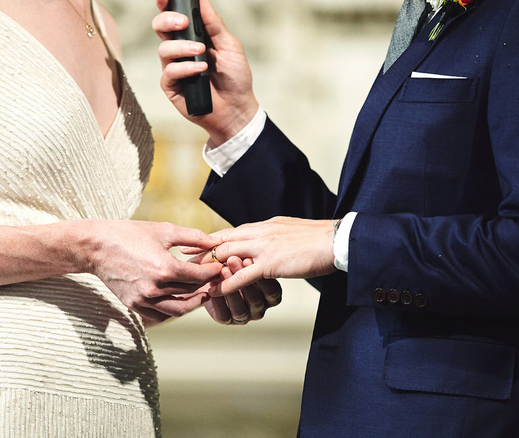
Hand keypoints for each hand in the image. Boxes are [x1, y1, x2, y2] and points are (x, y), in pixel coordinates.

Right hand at [85, 220, 222, 322]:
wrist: (96, 246)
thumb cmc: (130, 234)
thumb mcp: (164, 230)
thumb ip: (193, 237)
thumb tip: (215, 243)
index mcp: (165, 268)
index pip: (199, 276)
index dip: (213, 272)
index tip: (218, 266)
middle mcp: (155, 288)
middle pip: (191, 292)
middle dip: (206, 285)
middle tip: (214, 279)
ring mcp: (144, 299)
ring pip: (178, 309)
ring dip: (193, 303)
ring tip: (202, 294)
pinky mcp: (134, 305)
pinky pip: (160, 314)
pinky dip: (173, 310)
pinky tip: (180, 299)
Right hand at [152, 0, 258, 145]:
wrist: (237, 108)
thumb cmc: (235, 78)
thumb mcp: (230, 46)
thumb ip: (215, 25)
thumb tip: (203, 0)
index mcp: (193, 37)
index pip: (174, 18)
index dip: (166, 5)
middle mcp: (180, 51)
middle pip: (160, 29)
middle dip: (167, 21)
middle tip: (182, 23)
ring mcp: (174, 68)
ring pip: (163, 49)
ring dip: (182, 48)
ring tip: (201, 52)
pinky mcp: (171, 87)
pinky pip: (170, 72)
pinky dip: (185, 68)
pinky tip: (200, 70)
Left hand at [189, 217, 337, 295]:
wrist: (337, 239)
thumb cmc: (317, 239)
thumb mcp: (288, 232)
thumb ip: (271, 236)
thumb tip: (261, 241)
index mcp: (262, 226)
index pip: (229, 232)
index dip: (209, 240)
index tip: (192, 247)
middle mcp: (258, 232)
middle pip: (221, 241)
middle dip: (200, 252)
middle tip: (181, 261)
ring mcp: (263, 247)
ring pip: (226, 255)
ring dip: (207, 267)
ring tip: (190, 278)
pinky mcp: (271, 262)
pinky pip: (242, 275)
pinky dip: (225, 283)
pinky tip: (214, 292)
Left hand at [204, 256, 281, 324]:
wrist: (209, 280)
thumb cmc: (233, 266)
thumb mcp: (244, 257)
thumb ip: (247, 255)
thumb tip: (247, 243)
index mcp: (270, 294)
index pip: (272, 289)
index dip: (260, 275)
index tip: (248, 258)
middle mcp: (260, 307)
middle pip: (256, 298)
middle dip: (242, 278)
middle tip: (232, 260)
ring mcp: (245, 316)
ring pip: (241, 308)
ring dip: (230, 288)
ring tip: (222, 271)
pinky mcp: (227, 320)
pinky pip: (224, 315)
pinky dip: (218, 300)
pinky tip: (212, 288)